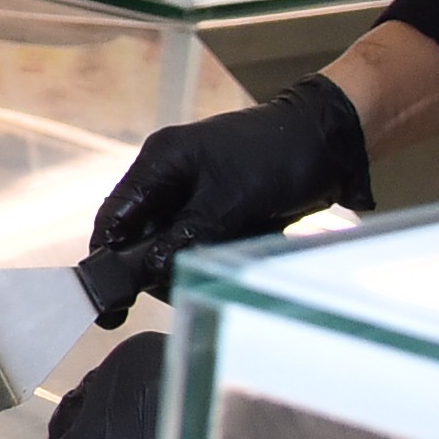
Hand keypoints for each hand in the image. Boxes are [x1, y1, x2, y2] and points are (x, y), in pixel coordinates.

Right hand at [75, 74, 369, 321]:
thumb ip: (187, 235)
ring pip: (172, 243)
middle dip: (157, 263)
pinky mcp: (217, 208)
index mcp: (161, 161)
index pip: (115, 214)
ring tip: (223, 260)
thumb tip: (153, 271)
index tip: (109, 295)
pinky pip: (201, 241)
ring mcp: (193, 193)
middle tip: (176, 287)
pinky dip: (215, 252)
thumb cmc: (278, 155)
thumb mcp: (231, 199)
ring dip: (191, 259)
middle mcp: (170, 177)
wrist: (330, 142)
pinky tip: (240, 248)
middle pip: (142, 234)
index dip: (108, 254)